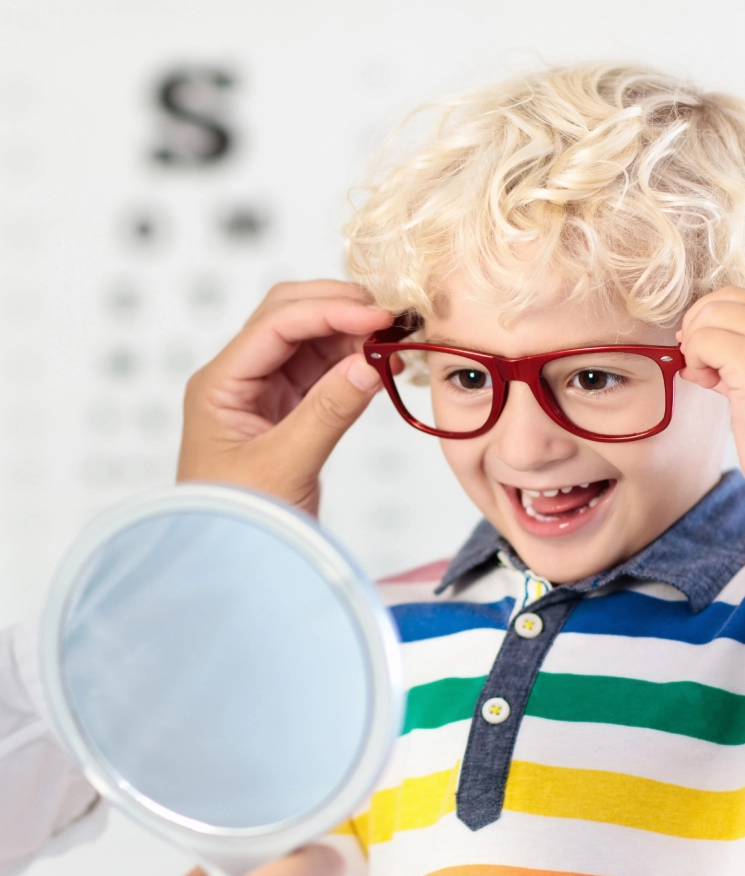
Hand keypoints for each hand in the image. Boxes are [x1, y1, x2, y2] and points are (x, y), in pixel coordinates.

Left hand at [178, 280, 392, 514]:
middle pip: (288, 317)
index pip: (275, 325)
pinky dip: (353, 363)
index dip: (329, 311)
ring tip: (393, 344)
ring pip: (309, 340)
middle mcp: (238, 379)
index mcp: (220, 384)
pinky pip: (323, 372)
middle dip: (339, 309)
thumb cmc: (239, 524)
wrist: (232, 566)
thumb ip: (328, 412)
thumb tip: (370, 364)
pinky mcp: (287, 411)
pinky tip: (382, 367)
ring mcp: (263, 393)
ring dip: (351, 334)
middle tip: (389, 318)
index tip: (378, 316)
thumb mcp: (286, 466)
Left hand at [677, 287, 744, 488]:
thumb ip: (740, 353)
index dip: (712, 319)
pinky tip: (710, 385)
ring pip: (709, 316)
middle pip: (722, 299)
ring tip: (708, 379)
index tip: (705, 353)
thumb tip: (691, 338)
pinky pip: (702, 341)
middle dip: (698, 328)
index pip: (741, 297)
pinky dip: (695, 361)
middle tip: (699, 365)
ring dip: (695, 346)